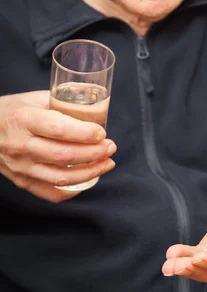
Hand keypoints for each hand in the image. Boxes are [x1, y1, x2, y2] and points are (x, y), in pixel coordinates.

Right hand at [0, 91, 115, 201]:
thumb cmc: (11, 111)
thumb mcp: (34, 98)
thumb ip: (62, 101)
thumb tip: (93, 105)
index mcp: (25, 120)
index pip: (59, 129)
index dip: (85, 133)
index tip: (102, 132)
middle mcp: (21, 145)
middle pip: (64, 155)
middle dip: (94, 153)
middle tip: (110, 147)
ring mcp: (21, 167)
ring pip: (60, 177)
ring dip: (90, 172)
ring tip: (107, 163)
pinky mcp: (21, 181)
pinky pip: (50, 192)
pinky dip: (72, 190)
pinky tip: (87, 180)